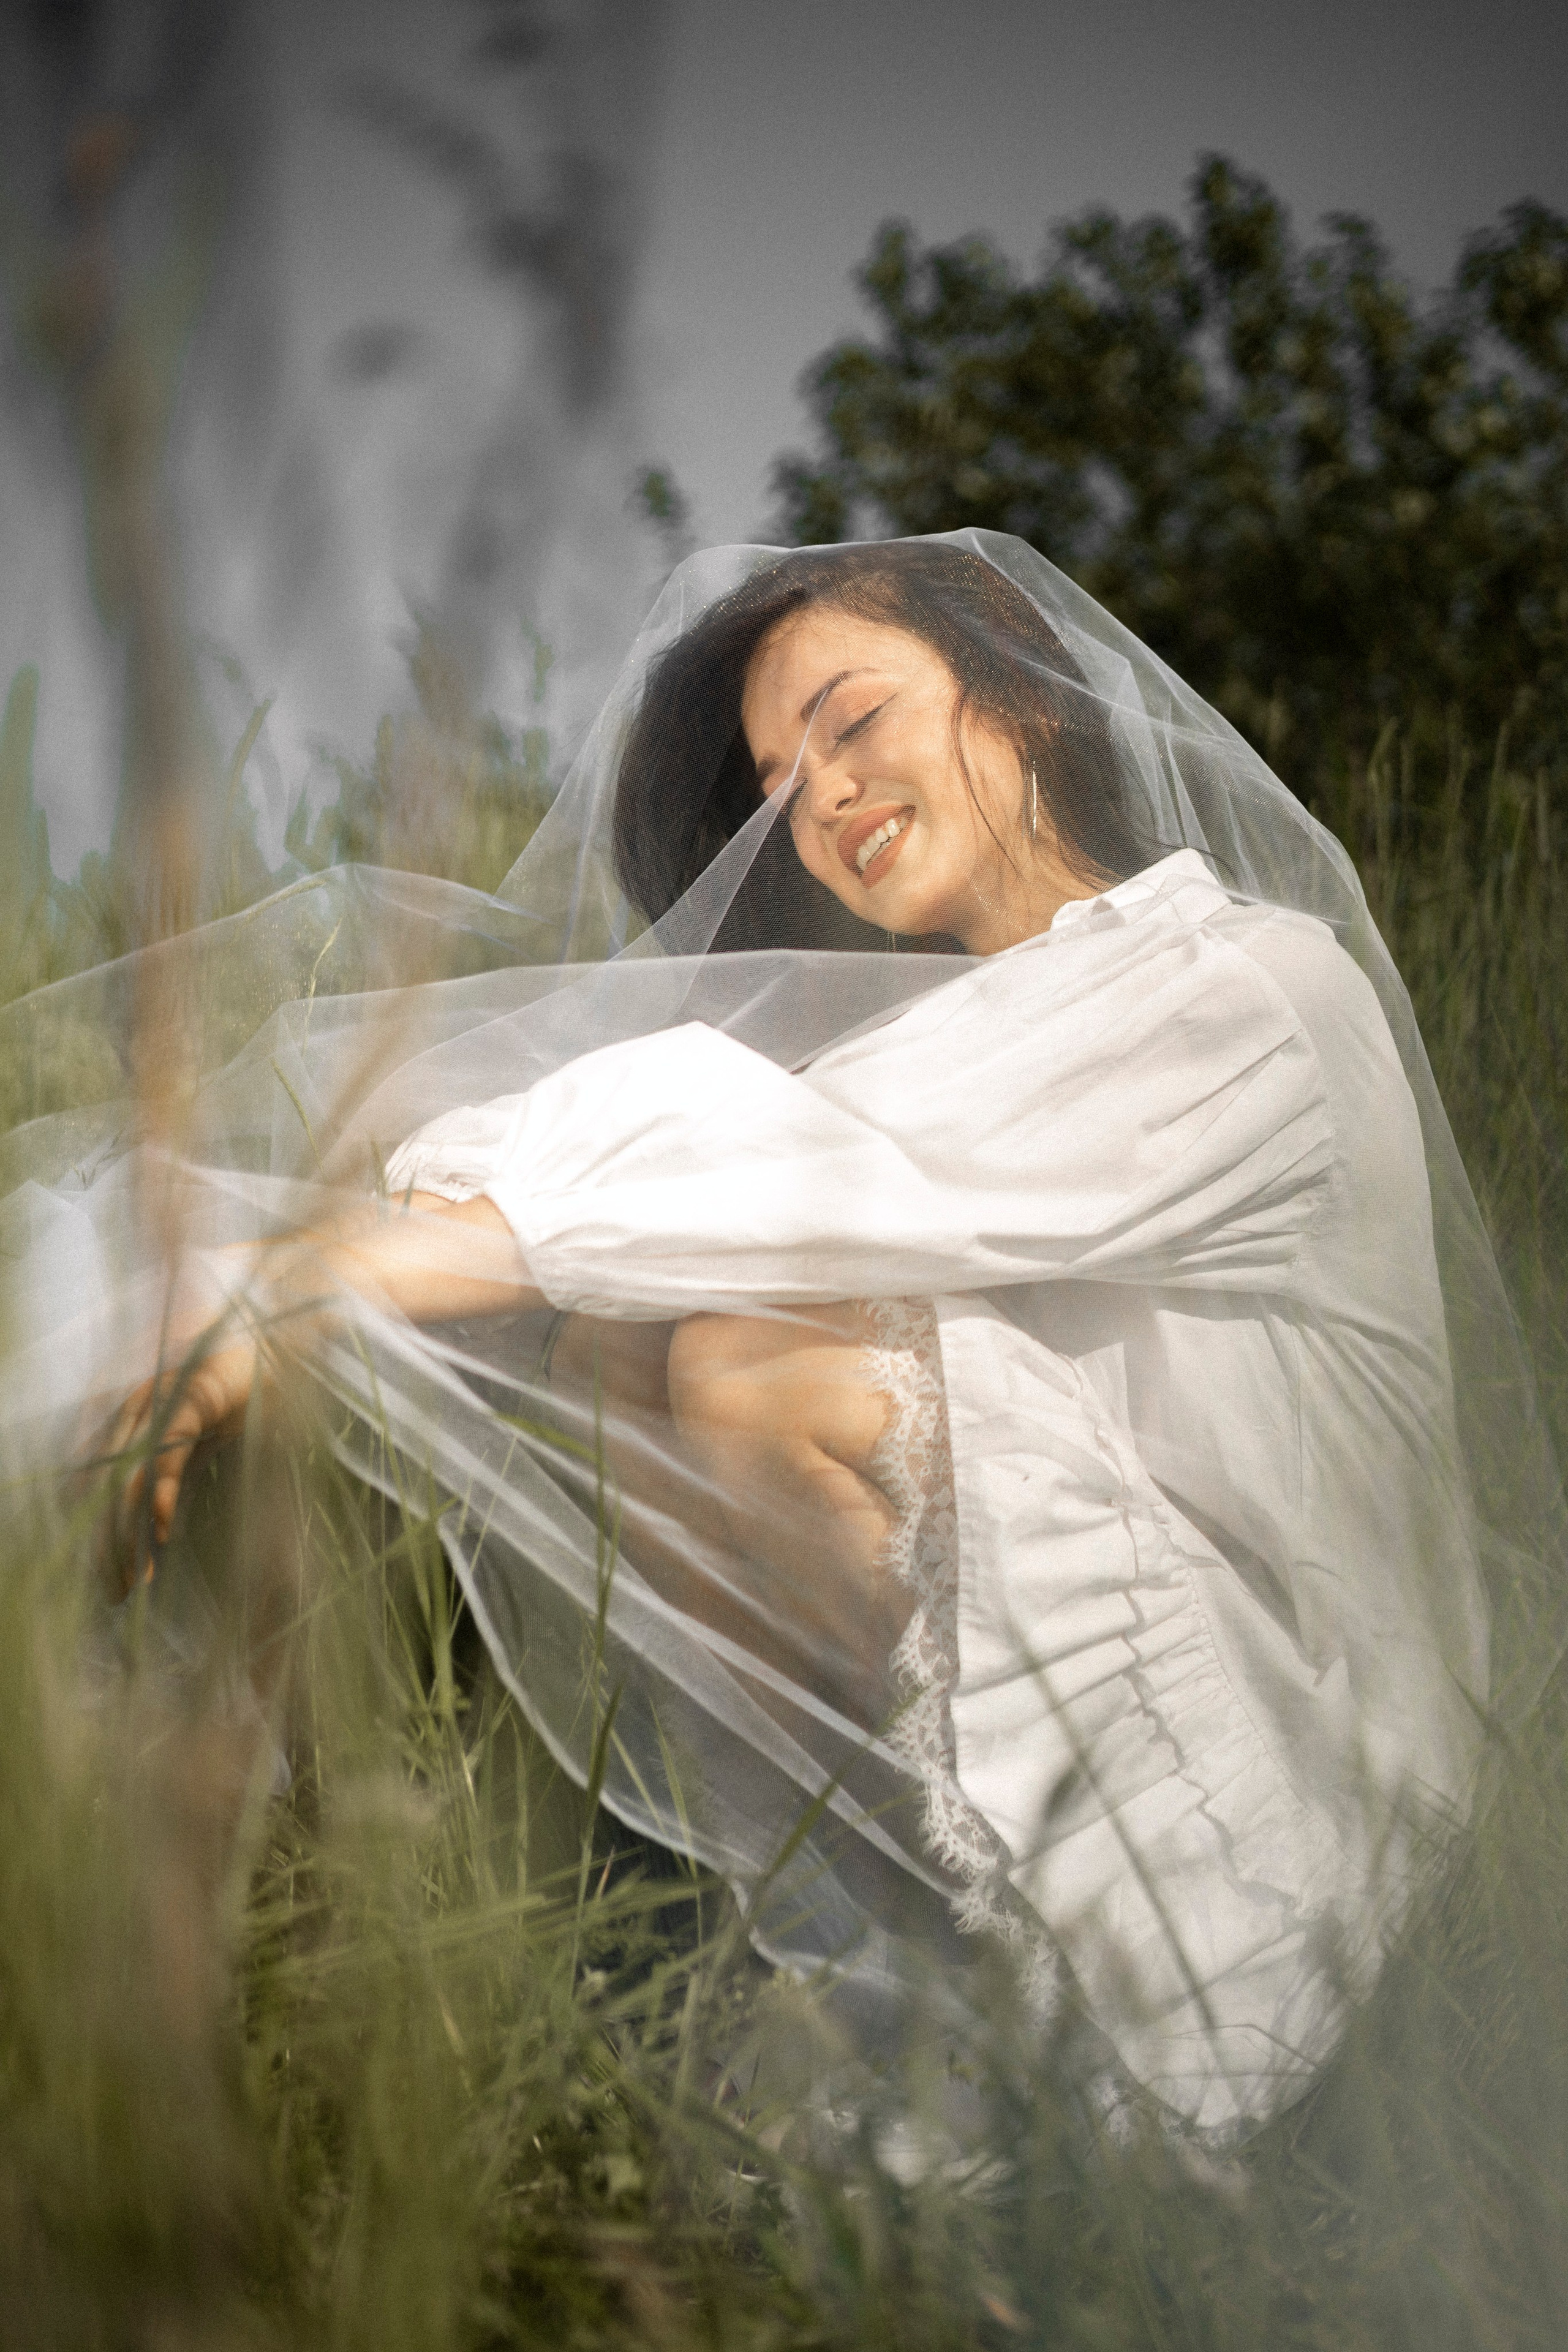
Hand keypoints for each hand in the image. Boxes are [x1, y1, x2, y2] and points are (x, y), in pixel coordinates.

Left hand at [105, 1333, 260, 1581]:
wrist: (286, 1342)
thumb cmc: (253, 1391)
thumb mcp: (211, 1444)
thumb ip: (185, 1478)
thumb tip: (163, 1532)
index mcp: (139, 1424)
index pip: (107, 1491)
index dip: (105, 1538)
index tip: (116, 1583)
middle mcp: (139, 1412)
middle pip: (108, 1491)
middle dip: (108, 1547)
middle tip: (117, 1595)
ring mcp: (162, 1402)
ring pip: (130, 1478)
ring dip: (128, 1532)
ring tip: (136, 1577)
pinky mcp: (190, 1396)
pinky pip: (167, 1453)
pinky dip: (162, 1492)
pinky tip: (165, 1530)